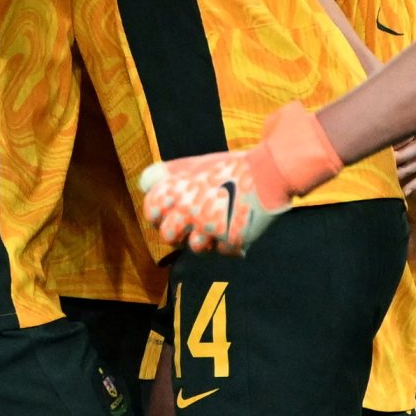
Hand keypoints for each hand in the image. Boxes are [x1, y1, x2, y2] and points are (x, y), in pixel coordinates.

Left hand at [138, 102, 342, 255]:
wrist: (270, 171)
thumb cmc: (232, 167)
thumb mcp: (197, 163)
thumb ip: (169, 173)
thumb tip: (145, 183)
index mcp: (178, 188)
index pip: (152, 211)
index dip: (160, 215)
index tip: (172, 213)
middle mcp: (188, 209)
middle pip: (168, 237)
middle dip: (178, 234)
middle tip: (195, 225)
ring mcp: (209, 227)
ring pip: (195, 248)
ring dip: (206, 240)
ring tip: (221, 225)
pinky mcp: (229, 240)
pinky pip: (222, 252)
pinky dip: (230, 243)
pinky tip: (239, 226)